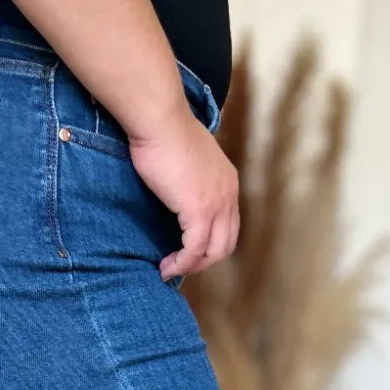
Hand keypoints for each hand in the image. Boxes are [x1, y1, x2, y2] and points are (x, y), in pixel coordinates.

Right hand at [129, 100, 239, 280]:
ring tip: (169, 269)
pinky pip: (194, 250)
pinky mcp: (199, 210)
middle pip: (226, 245)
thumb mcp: (187, 160)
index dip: (209, 245)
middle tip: (179, 265)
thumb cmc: (165, 134)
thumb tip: (178, 192)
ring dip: (191, 266)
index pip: (229, 227)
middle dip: (203, 262)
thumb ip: (191, 178)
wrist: (161, 121)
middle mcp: (229, 195)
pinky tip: (166, 265)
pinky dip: (181, 263)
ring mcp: (217, 204)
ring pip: (213, 252)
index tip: (186, 251)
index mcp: (228, 183)